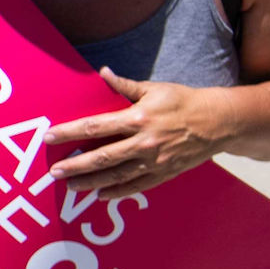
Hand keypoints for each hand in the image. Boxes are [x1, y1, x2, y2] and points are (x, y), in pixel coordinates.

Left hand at [47, 75, 222, 198]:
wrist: (219, 122)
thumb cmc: (184, 101)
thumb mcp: (154, 89)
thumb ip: (124, 85)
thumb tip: (103, 72)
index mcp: (137, 118)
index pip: (95, 126)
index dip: (70, 132)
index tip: (50, 137)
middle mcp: (143, 142)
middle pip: (102, 157)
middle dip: (75, 165)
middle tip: (54, 172)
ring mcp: (154, 161)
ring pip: (116, 175)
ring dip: (91, 183)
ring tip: (71, 186)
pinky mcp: (164, 173)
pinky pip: (137, 186)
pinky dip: (118, 192)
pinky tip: (101, 196)